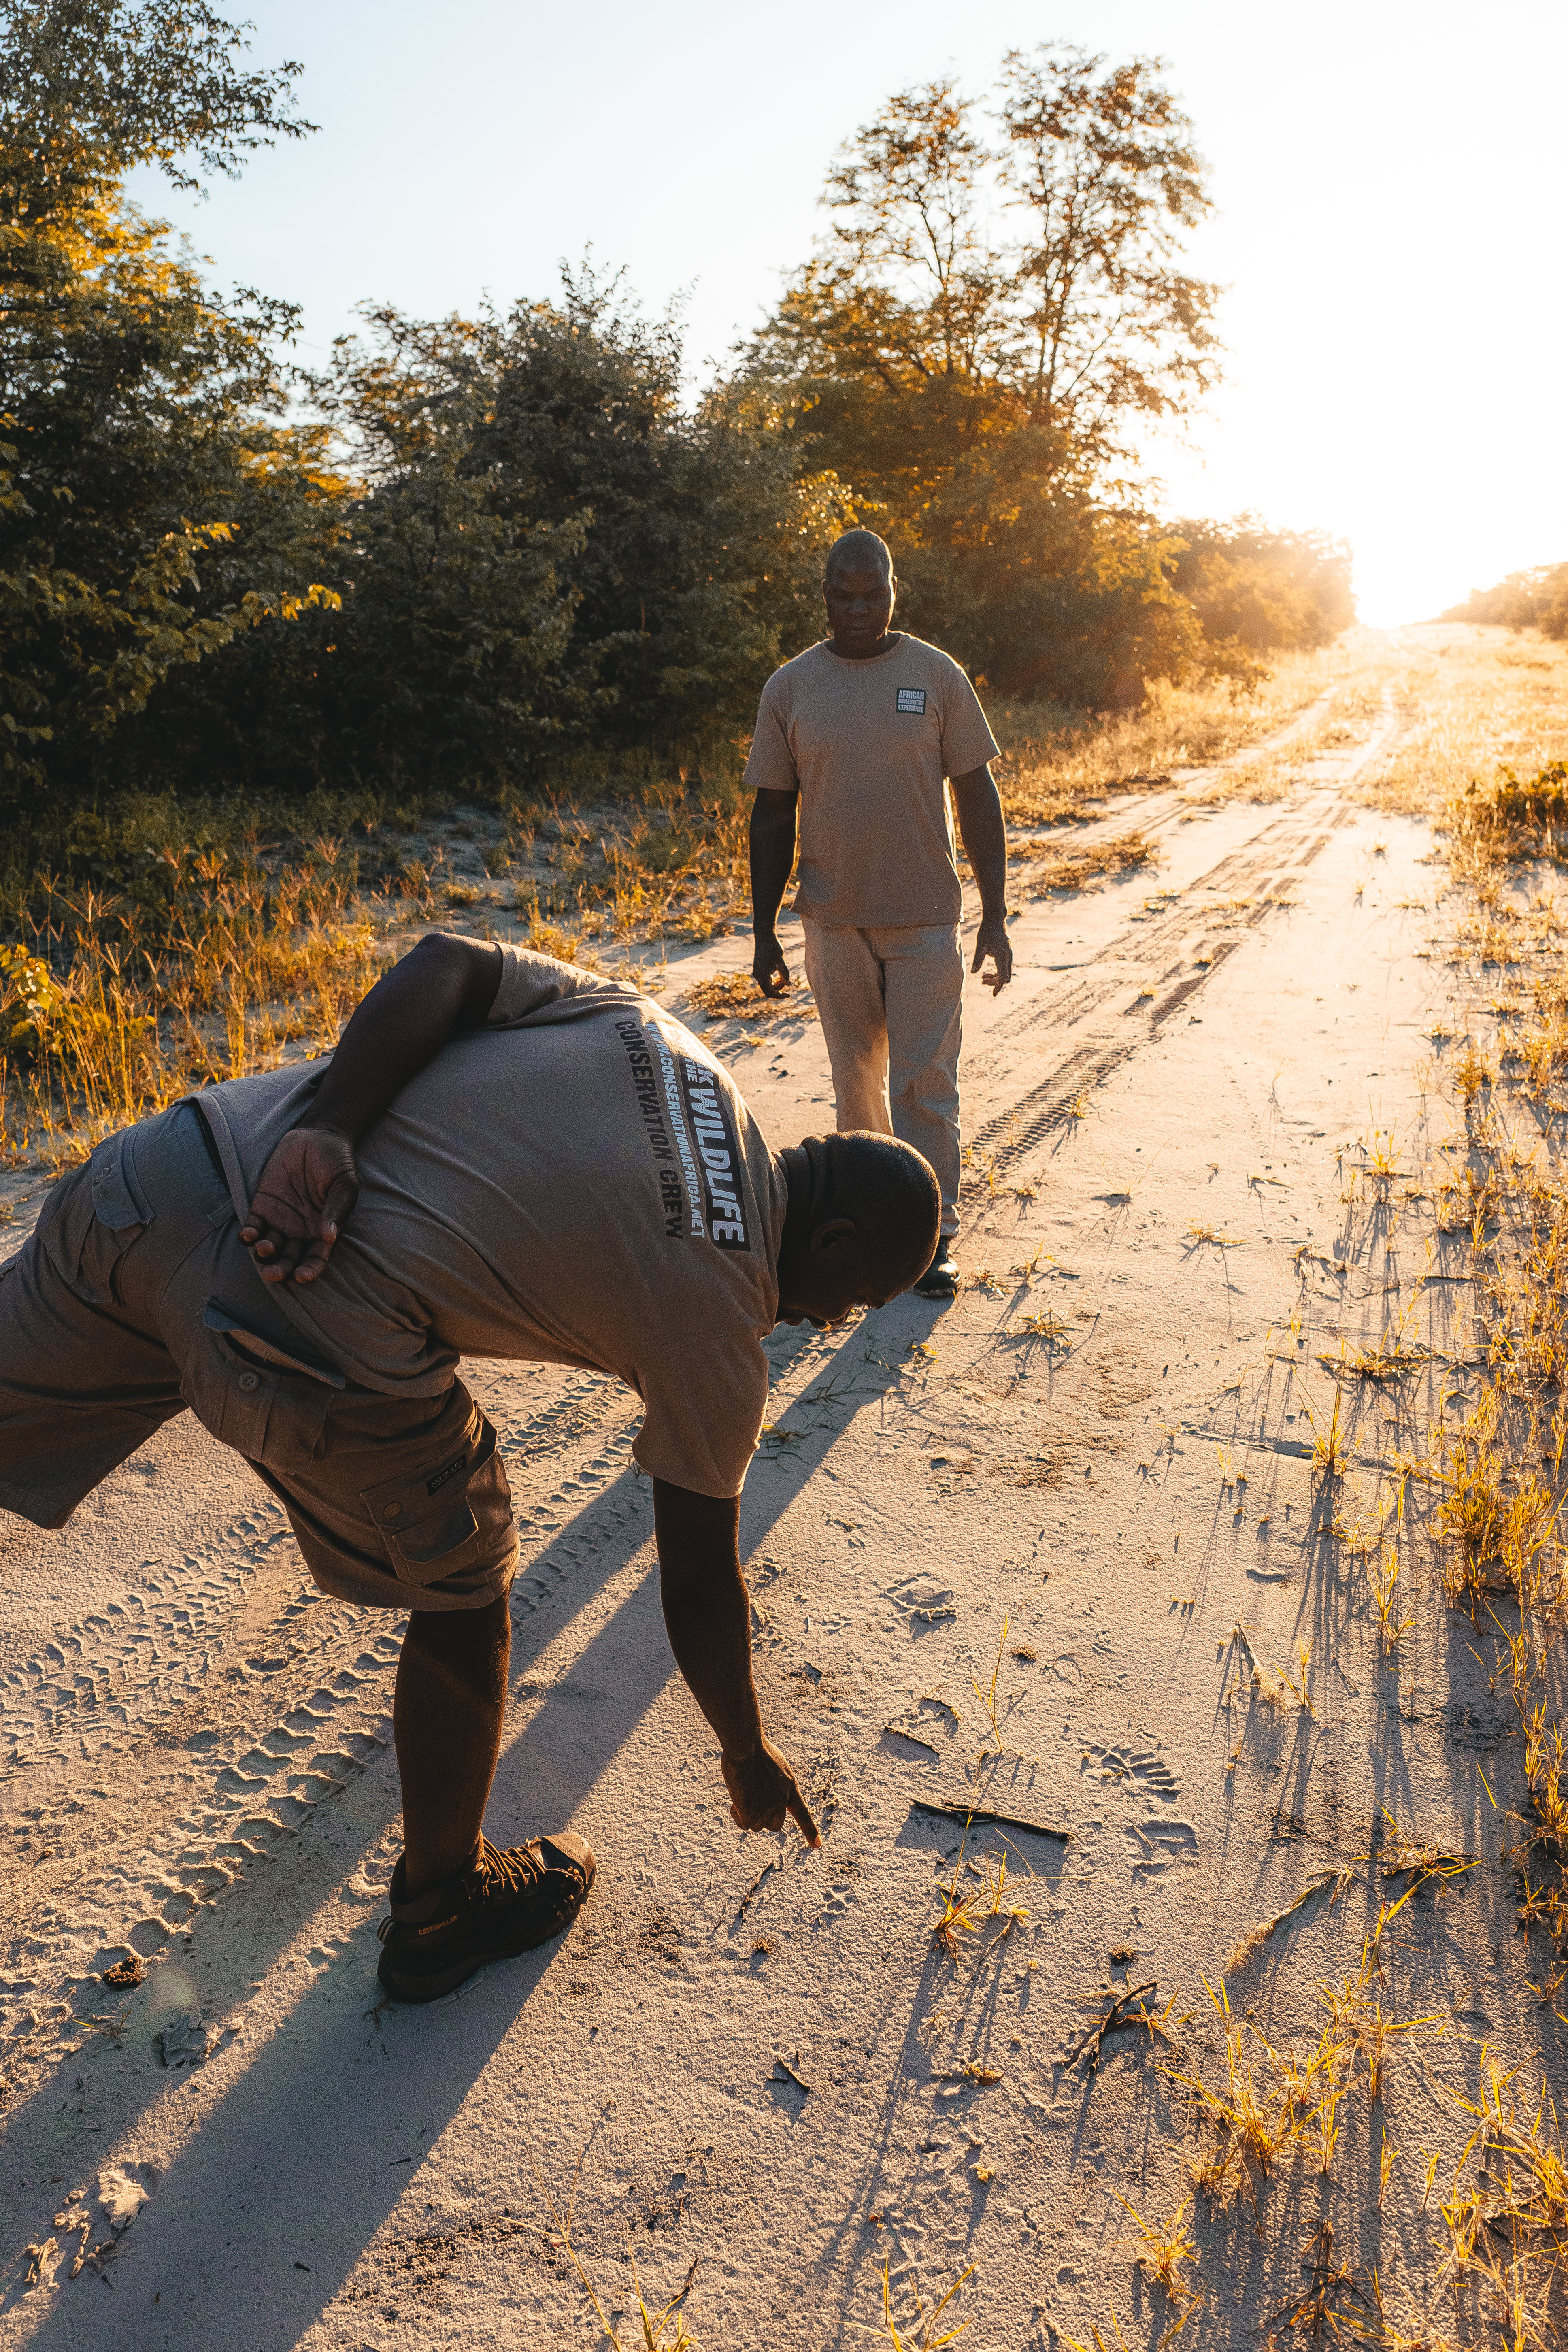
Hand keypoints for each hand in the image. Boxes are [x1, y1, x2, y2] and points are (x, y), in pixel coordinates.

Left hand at [239, 1126, 358, 1284]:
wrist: (317, 1136)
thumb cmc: (337, 1163)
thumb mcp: (344, 1185)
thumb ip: (336, 1211)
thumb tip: (330, 1238)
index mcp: (322, 1231)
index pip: (315, 1259)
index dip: (309, 1270)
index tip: (302, 1276)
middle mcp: (299, 1231)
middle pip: (288, 1259)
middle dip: (280, 1270)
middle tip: (273, 1274)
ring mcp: (280, 1219)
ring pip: (269, 1247)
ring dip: (264, 1254)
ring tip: (264, 1248)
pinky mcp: (262, 1205)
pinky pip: (252, 1226)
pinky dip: (248, 1234)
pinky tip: (248, 1236)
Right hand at [722, 1732, 820, 1844]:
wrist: (746, 1747)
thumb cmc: (755, 1749)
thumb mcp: (773, 1764)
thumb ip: (774, 1781)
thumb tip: (762, 1791)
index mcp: (790, 1787)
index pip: (802, 1813)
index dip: (810, 1830)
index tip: (818, 1845)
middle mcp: (782, 1801)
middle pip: (775, 1825)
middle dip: (762, 1818)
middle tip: (749, 1801)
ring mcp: (769, 1808)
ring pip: (756, 1825)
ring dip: (746, 1814)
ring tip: (740, 1792)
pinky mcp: (753, 1813)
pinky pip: (744, 1824)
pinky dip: (737, 1815)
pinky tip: (735, 1797)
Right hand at [752, 931, 789, 999]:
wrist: (763, 936)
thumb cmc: (773, 947)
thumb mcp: (781, 961)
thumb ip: (784, 974)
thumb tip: (788, 985)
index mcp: (762, 975)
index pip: (770, 993)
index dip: (779, 996)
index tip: (789, 995)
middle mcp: (757, 975)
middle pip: (767, 991)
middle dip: (777, 991)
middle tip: (787, 986)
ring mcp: (756, 971)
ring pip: (766, 985)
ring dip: (775, 985)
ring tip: (783, 977)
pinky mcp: (757, 968)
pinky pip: (764, 979)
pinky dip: (772, 980)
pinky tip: (778, 975)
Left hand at [971, 914, 1013, 994]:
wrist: (995, 920)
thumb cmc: (987, 931)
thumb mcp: (980, 944)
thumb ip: (977, 958)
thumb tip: (974, 972)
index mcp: (1002, 955)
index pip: (1003, 976)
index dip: (998, 986)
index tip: (993, 994)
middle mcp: (1008, 957)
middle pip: (1006, 977)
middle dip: (995, 983)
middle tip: (982, 981)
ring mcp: (1009, 955)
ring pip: (1006, 973)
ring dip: (996, 978)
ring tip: (983, 978)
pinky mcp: (1007, 954)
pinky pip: (1005, 968)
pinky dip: (998, 973)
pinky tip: (987, 972)